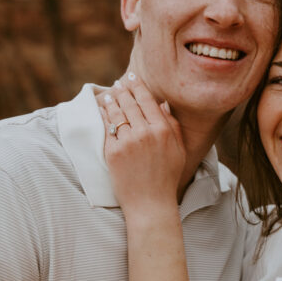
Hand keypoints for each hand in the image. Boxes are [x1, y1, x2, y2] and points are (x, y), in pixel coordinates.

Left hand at [98, 75, 185, 215]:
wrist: (150, 203)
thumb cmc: (167, 178)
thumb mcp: (178, 150)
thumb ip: (173, 126)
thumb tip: (163, 104)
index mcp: (163, 130)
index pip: (147, 100)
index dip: (138, 86)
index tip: (132, 77)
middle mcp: (146, 133)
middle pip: (130, 103)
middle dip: (122, 90)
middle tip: (118, 83)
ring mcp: (128, 142)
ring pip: (117, 113)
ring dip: (111, 100)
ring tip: (109, 93)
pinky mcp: (113, 152)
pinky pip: (107, 128)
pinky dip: (104, 116)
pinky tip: (103, 109)